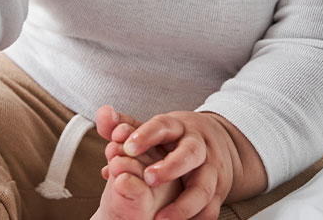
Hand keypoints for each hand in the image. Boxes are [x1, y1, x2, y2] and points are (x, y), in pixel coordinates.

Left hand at [96, 107, 255, 219]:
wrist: (220, 143)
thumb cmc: (176, 139)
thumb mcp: (153, 129)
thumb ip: (123, 124)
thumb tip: (103, 113)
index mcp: (180, 128)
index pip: (165, 126)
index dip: (146, 135)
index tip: (127, 147)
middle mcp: (200, 147)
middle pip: (190, 154)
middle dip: (171, 167)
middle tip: (148, 178)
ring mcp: (211, 171)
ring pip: (203, 187)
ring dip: (183, 205)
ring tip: (160, 218)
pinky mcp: (218, 192)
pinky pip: (210, 209)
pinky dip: (195, 219)